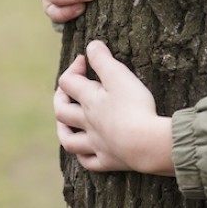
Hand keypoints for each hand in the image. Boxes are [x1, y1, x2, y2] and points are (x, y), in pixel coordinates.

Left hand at [55, 41, 174, 175]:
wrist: (146, 144)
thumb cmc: (134, 107)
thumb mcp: (120, 76)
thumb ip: (103, 59)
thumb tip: (91, 45)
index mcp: (90, 100)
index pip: (69, 81)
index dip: (74, 67)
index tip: (86, 59)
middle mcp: (88, 122)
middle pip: (62, 111)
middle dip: (60, 98)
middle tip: (67, 90)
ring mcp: (96, 144)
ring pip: (70, 140)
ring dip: (64, 130)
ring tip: (65, 124)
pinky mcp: (109, 160)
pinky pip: (90, 162)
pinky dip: (84, 157)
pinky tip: (87, 152)